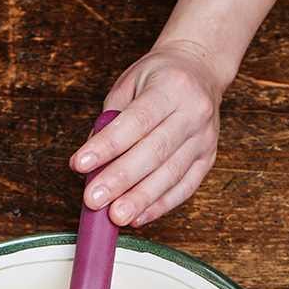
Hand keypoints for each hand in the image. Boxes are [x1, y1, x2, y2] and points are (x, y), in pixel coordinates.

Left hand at [70, 41, 223, 227]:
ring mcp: (204, 138)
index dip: (106, 146)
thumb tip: (90, 163)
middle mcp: (193, 113)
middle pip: (154, 152)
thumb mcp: (129, 85)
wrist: (201, 70)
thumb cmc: (159, 78)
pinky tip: (139, 217)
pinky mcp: (208, 159)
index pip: (135, 122)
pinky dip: (160, 206)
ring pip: (171, 174)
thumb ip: (109, 121)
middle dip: (121, 179)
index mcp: (171, 87)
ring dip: (140, 199)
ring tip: (116, 217)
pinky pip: (185, 188)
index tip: (79, 164)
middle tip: (94, 200)